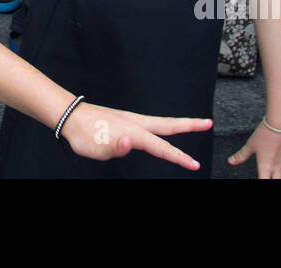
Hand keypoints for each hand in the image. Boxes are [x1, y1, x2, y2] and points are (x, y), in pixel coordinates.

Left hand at [61, 101, 212, 167]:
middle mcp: (136, 123)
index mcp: (133, 133)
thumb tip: (129, 142)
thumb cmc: (84, 135)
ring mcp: (132, 119)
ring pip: (162, 122)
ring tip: (195, 124)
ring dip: (180, 124)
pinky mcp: (127, 120)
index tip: (194, 164)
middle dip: (190, 125)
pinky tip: (163, 130)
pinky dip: (165, 125)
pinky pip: (151, 123)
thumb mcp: (97, 148)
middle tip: (208, 122)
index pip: (161, 148)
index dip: (179, 157)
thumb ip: (115, 147)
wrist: (72, 116)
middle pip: (169, 125)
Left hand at [229, 119, 280, 177]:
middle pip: (278, 181)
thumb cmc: (267, 133)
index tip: (260, 178)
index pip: (264, 181)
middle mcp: (277, 167)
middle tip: (269, 177)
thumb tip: (232, 160)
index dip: (261, 181)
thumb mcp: (250, 144)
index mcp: (266, 167)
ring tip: (277, 176)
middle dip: (274, 181)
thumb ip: (242, 154)